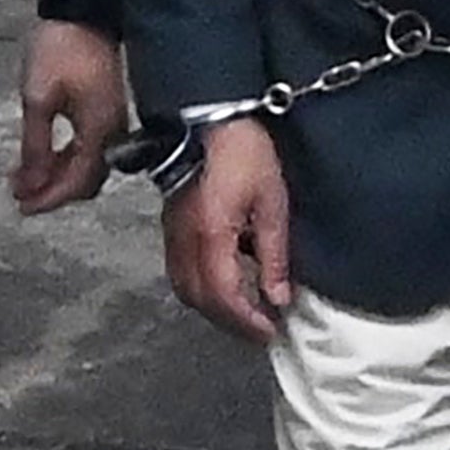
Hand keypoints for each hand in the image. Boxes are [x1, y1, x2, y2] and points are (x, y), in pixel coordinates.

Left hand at [12, 21, 130, 214]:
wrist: (84, 13)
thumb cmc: (61, 49)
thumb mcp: (38, 99)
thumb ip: (36, 146)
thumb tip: (32, 182)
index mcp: (100, 130)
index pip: (78, 182)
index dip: (49, 199)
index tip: (22, 206)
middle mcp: (113, 133)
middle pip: (86, 181)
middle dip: (52, 192)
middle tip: (20, 195)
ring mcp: (113, 123)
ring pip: (88, 167)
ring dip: (57, 177)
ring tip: (25, 177)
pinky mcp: (107, 113)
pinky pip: (89, 150)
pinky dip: (66, 160)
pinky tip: (43, 156)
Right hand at [161, 117, 291, 344]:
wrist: (212, 119)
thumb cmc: (246, 153)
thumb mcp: (272, 202)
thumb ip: (274, 254)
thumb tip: (278, 298)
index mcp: (211, 234)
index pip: (223, 295)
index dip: (246, 320)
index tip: (269, 330)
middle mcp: (184, 239)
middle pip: (200, 299)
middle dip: (230, 322)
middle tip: (260, 328)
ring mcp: (172, 233)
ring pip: (184, 289)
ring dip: (213, 308)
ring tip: (244, 312)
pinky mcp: (171, 225)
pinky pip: (179, 271)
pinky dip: (201, 288)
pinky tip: (225, 284)